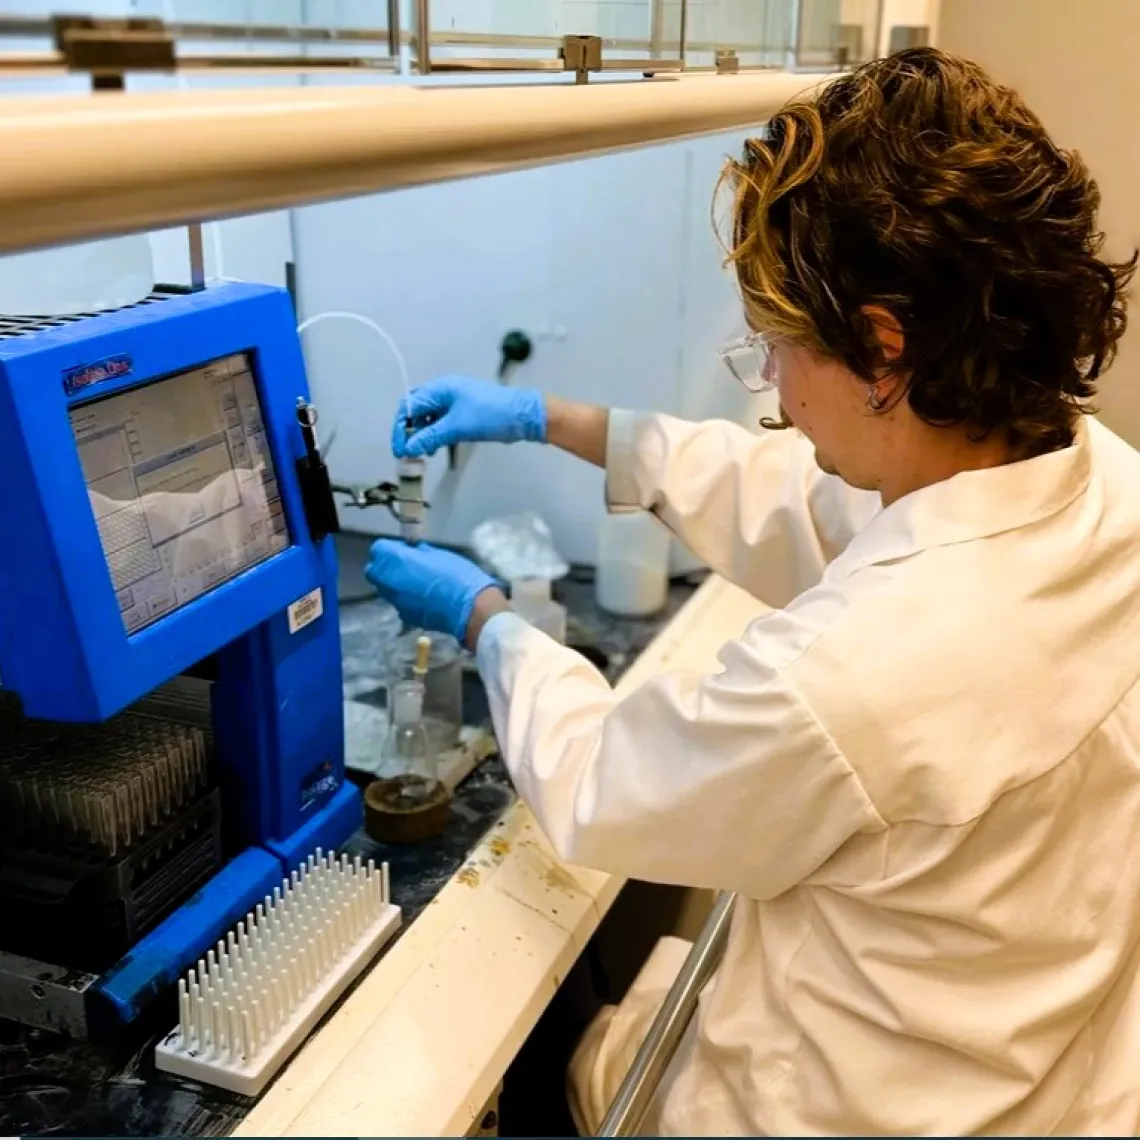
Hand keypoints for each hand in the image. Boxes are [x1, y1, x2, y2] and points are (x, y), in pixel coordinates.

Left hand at [364, 539, 502, 645]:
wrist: (469, 608)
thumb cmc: (457, 575)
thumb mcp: (439, 555)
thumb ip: (419, 552)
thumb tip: (413, 550)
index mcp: (396, 561)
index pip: (378, 549)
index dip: (390, 548)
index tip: (405, 550)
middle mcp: (389, 581)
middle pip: (374, 571)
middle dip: (385, 566)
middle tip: (405, 564)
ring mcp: (395, 600)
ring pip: (384, 588)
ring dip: (393, 582)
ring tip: (415, 581)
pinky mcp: (405, 615)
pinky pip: (398, 601)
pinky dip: (405, 597)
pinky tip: (423, 597)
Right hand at [391, 375, 546, 458]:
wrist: (523, 416)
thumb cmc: (490, 416)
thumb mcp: (457, 427)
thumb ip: (430, 437)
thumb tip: (408, 449)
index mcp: (440, 389)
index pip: (409, 406)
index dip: (401, 428)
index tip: (400, 450)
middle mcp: (445, 392)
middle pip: (417, 410)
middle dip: (410, 430)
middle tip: (408, 452)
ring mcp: (455, 402)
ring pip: (429, 417)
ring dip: (422, 434)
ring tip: (422, 453)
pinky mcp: (464, 413)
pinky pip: (442, 422)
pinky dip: (435, 434)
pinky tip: (435, 448)